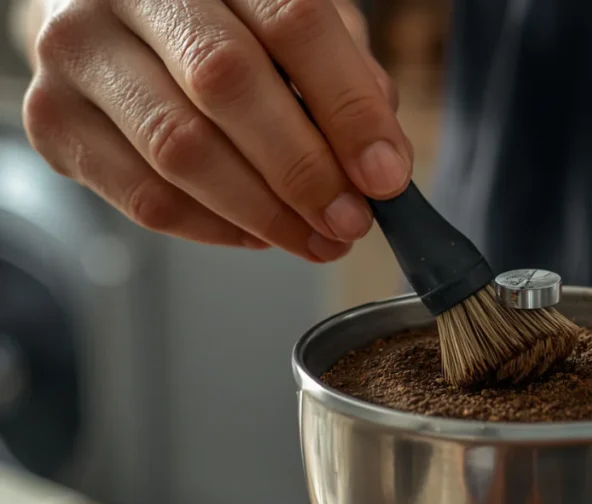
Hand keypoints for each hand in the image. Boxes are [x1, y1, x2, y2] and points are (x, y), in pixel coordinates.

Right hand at [23, 0, 406, 261]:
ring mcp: (78, 51)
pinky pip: (143, 197)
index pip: (293, 22)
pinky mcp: (51, 119)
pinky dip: (214, 228)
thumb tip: (380, 160)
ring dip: (263, 213)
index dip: (348, 107)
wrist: (104, 11)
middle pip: (228, 84)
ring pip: (180, 150)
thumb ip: (341, 74)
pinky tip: (257, 233)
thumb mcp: (289, 21)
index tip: (385, 176)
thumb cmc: (218, 18)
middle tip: (350, 221)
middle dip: (304, 170)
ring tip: (315, 239)